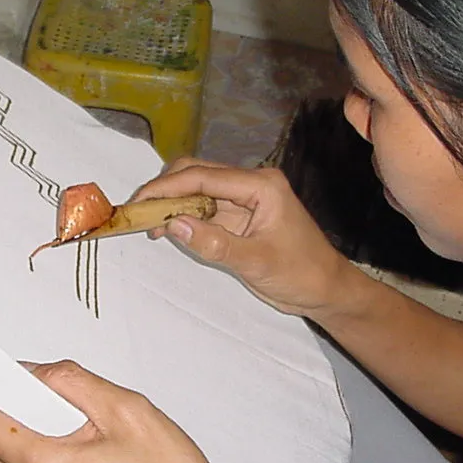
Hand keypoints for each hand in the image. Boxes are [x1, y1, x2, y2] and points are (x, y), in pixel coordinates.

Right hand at [133, 160, 355, 317]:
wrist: (326, 289)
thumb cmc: (302, 273)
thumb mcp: (257, 262)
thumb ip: (215, 243)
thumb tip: (173, 225)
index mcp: (261, 185)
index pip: (204, 176)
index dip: (167, 187)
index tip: (139, 202)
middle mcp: (251, 184)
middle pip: (197, 173)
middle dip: (164, 190)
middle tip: (136, 213)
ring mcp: (244, 199)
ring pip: (197, 188)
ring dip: (171, 202)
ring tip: (145, 223)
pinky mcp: (239, 215)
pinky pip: (204, 207)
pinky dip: (182, 215)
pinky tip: (166, 230)